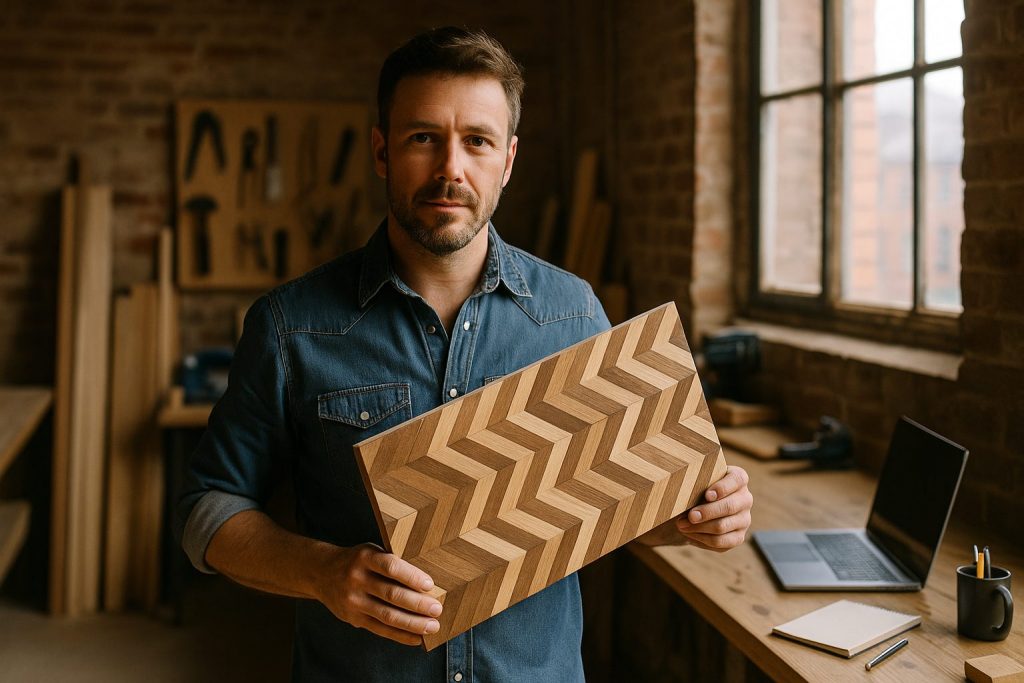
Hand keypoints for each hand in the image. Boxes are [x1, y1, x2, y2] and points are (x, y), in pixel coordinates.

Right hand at [317, 543, 442, 645]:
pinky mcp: (353, 618)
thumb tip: (427, 582)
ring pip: (387, 615)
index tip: (430, 584)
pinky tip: (416, 637)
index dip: (411, 576)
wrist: (322, 573)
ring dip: (412, 623)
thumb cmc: (358, 561)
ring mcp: (353, 601)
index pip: (391, 567)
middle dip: (417, 604)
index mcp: (364, 558)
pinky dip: (400, 635)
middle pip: (391, 594)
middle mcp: (356, 579)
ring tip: (432, 626)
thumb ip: (392, 562)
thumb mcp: (371, 551)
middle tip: (437, 609)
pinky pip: (380, 629)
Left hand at [675, 465, 751, 550]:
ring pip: (722, 526)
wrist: (697, 507)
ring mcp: (744, 519)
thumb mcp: (696, 480)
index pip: (737, 480)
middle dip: (707, 512)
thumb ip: (694, 482)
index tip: (707, 495)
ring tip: (681, 525)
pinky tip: (689, 533)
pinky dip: (701, 538)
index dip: (723, 488)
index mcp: (738, 478)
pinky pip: (720, 542)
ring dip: (699, 527)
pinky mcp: (738, 537)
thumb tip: (682, 491)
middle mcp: (745, 499)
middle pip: (729, 507)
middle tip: (690, 516)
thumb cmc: (697, 488)